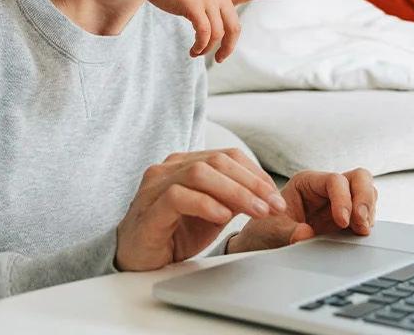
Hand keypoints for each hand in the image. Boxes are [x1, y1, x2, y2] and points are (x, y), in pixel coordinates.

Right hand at [116, 149, 285, 271]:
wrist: (138, 257)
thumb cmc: (173, 232)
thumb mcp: (212, 213)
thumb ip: (233, 198)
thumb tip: (266, 195)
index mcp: (183, 165)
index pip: (226, 156)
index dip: (256, 173)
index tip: (275, 196)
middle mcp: (167, 169)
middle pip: (216, 161)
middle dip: (252, 183)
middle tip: (273, 205)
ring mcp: (155, 187)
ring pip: (199, 174)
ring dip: (235, 192)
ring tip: (257, 211)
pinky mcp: (149, 210)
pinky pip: (177, 197)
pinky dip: (205, 204)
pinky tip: (223, 217)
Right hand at [146, 0, 284, 60]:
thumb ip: (206, 11)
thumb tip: (209, 36)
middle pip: (234, 28)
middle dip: (228, 48)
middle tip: (219, 59)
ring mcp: (207, 0)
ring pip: (218, 34)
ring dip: (208, 49)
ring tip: (196, 53)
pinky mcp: (194, 7)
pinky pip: (204, 34)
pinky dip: (201, 46)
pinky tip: (193, 50)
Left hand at [228, 169, 377, 253]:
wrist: (265, 243)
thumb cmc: (266, 230)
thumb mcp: (272, 232)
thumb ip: (288, 232)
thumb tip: (305, 234)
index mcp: (306, 182)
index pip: (335, 180)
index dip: (343, 199)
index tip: (342, 222)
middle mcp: (325, 188)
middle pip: (359, 178)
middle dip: (364, 199)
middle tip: (361, 223)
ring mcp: (339, 201)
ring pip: (368, 193)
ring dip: (369, 212)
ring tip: (360, 231)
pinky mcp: (347, 217)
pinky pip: (367, 213)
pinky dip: (368, 222)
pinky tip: (359, 234)